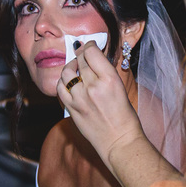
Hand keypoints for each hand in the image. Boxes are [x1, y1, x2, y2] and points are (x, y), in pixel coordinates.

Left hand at [57, 41, 147, 170]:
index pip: (92, 52)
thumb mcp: (120, 88)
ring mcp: (80, 98)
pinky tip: (68, 81)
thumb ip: (105, 73)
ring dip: (70, 66)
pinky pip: (61, 88)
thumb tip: (94, 58)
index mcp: (110, 79)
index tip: (90, 45)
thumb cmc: (125, 117)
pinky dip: (63, 81)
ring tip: (75, 67)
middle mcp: (93, 86)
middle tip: (81, 53)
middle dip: (80, 54)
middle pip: (80, 60)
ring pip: (67, 72)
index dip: (89, 45)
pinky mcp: (72, 108)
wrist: (120, 141)